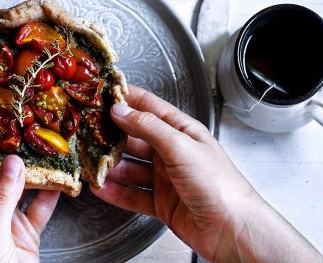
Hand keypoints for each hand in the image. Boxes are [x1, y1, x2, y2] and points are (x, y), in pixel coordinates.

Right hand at [91, 85, 322, 262]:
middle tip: (88, 130)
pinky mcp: (162, 203)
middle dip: (113, 134)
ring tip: (91, 162)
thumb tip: (122, 110)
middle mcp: (172, 152)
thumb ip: (148, 127)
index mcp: (181, 131)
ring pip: (131, 167)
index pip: (149, 107)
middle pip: (136, 138)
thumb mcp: (181, 146)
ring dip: (112, 166)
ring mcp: (166, 178)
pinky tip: (102, 189)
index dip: (127, 98)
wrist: (233, 231)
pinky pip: (133, 195)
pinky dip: (117, 192)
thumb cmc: (218, 183)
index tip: (103, 92)